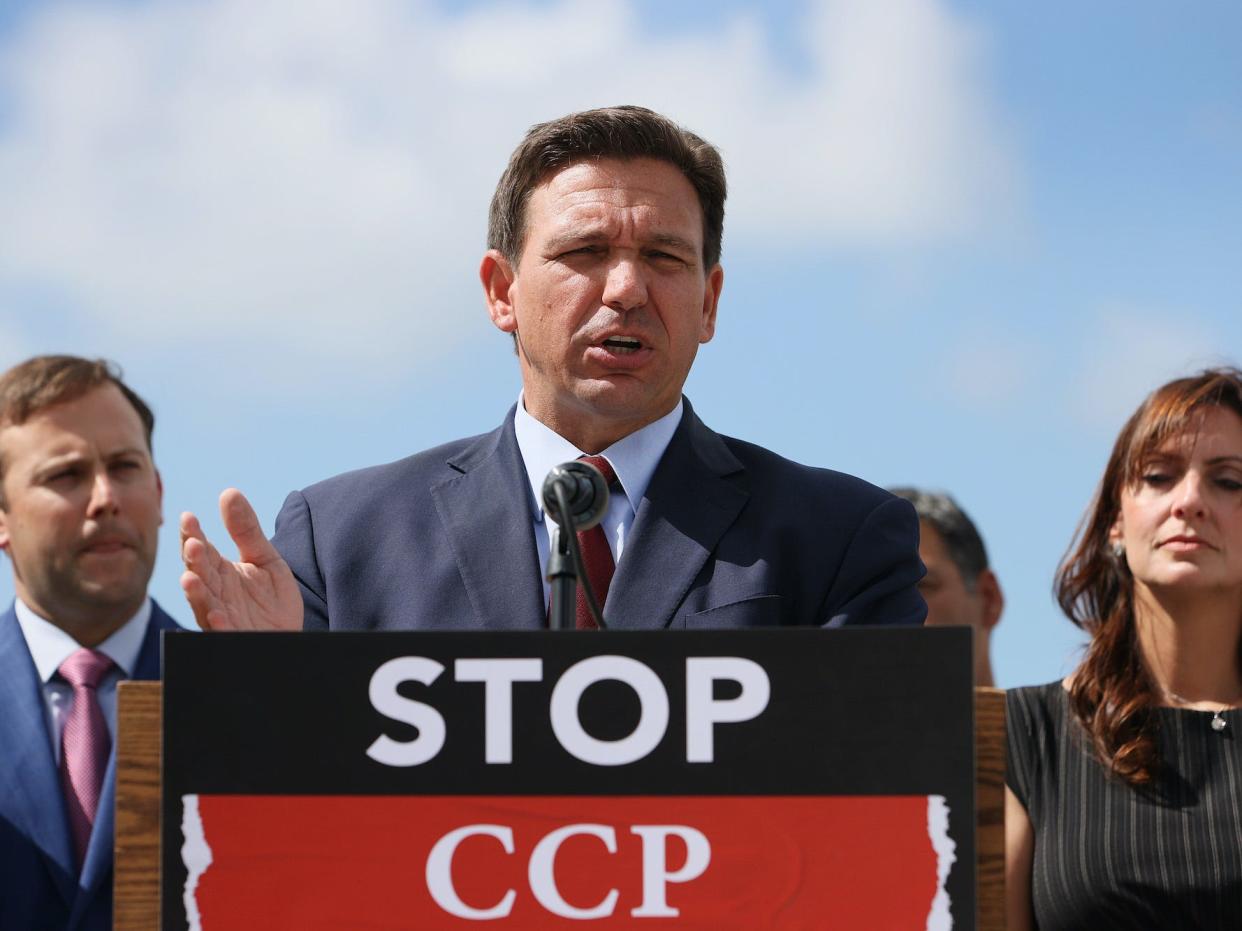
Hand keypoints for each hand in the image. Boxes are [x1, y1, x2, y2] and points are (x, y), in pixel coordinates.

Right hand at [180, 488, 303, 630]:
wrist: (288, 636)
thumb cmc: (272, 601)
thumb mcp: (265, 559)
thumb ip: (246, 531)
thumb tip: (228, 492)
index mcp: (219, 572)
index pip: (201, 550)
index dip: (192, 535)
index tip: (188, 517)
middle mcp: (215, 594)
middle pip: (199, 575)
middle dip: (194, 561)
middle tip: (193, 544)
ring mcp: (222, 618)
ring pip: (203, 605)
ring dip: (196, 593)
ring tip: (190, 578)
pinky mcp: (234, 638)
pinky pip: (222, 634)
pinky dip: (218, 626)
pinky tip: (218, 615)